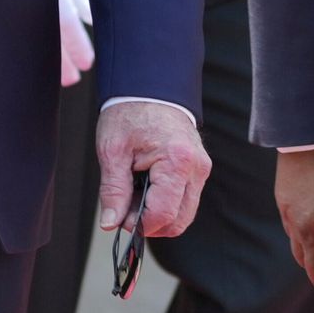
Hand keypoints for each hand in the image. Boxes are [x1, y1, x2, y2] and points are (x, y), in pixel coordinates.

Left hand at [93, 98, 211, 242]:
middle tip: (126, 208)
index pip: (163, 215)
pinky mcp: (199, 169)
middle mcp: (196, 168)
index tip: (120, 218)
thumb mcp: (113, 151)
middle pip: (179, 221)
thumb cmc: (131, 113)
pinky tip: (147, 188)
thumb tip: (112, 223)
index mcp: (177, 161)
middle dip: (151, 224)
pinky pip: (185, 200)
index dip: (139, 224)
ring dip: (159, 215)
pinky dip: (166, 203)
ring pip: (184, 215)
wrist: (150, 88)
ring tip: (136, 194)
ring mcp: (201, 169)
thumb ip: (113, 191)